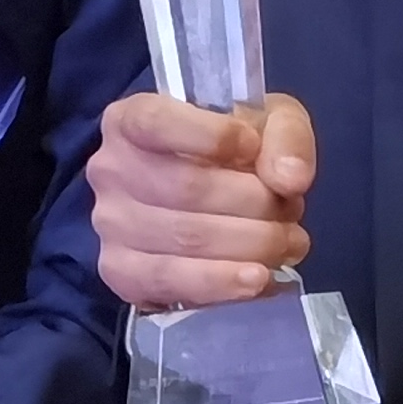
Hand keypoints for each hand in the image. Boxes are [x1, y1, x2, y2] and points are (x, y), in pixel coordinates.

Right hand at [88, 90, 314, 307]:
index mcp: (131, 120)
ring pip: (186, 238)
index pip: (155, 122)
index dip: (212, 137)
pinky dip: (221, 283)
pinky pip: (169, 282)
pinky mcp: (121, 271)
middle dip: (255, 203)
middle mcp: (111, 170)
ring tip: (287, 243)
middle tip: (291, 212)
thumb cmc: (236, 150)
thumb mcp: (269, 121)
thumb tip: (290, 178)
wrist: (214, 198)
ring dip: (251, 245)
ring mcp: (111, 224)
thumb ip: (286, 136)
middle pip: (186, 188)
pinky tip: (258, 279)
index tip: (253, 146)